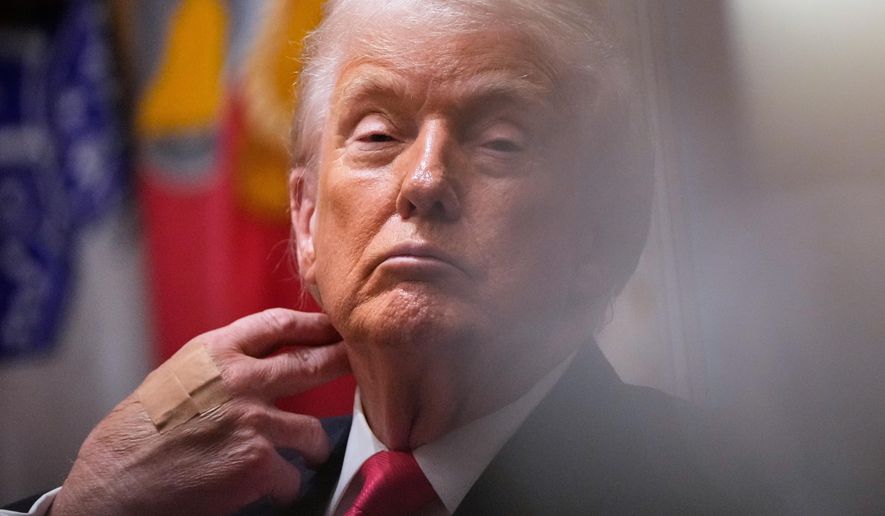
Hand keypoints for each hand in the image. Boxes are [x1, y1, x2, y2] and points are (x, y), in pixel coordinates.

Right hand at [50, 309, 349, 515]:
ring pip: (313, 431)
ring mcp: (252, 419)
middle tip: (361, 365)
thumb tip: (270, 358)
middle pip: (312, 363)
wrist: (116, 481)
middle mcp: (239, 378)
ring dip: (309, 448)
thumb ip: (225, 364)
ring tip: (298, 457)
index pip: (279, 323)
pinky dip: (282, 485)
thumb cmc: (142, 430)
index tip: (337, 326)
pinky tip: (262, 488)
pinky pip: (292, 474)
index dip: (315, 324)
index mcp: (216, 351)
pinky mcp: (257, 460)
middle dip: (343, 363)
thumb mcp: (181, 375)